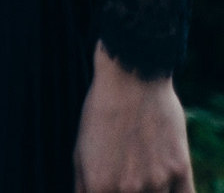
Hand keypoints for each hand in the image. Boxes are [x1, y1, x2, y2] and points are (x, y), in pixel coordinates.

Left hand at [75, 44, 192, 192]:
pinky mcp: (181, 169)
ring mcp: (158, 181)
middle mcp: (128, 189)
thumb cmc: (101, 112)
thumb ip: (84, 186)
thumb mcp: (80, 150)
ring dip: (151, 191)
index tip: (110, 187)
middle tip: (129, 175)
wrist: (131, 79)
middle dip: (128, 192)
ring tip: (142, 169)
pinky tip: (164, 184)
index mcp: (99, 186)